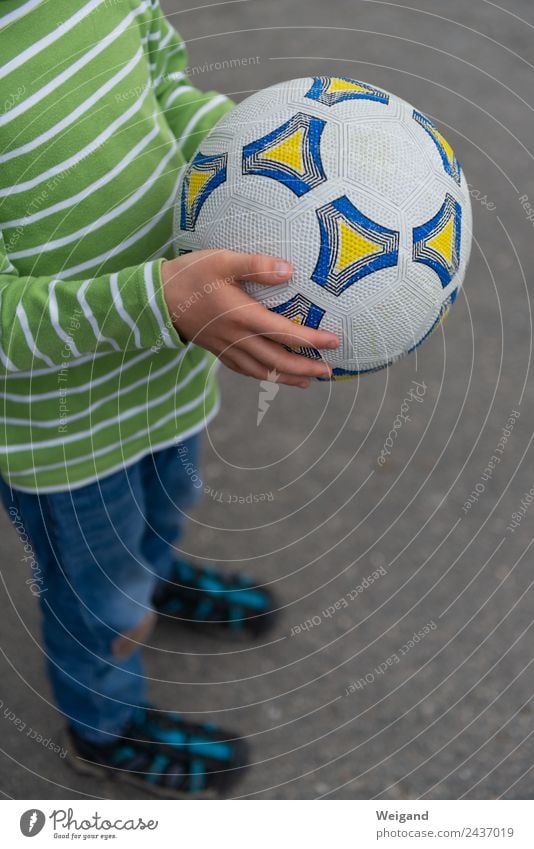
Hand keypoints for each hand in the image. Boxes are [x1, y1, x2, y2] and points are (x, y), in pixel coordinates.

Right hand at [161, 250, 339, 386]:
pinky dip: (264, 376)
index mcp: (242, 317)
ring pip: (262, 371)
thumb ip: (256, 266)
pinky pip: (245, 370)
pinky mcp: (217, 350)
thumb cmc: (191, 274)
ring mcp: (226, 348)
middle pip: (277, 361)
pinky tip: (273, 376)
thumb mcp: (223, 261)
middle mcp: (237, 338)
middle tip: (329, 372)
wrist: (155, 298)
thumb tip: (289, 271)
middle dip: (305, 369)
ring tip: (309, 381)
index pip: (284, 333)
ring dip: (287, 378)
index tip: (335, 343)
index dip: (311, 341)